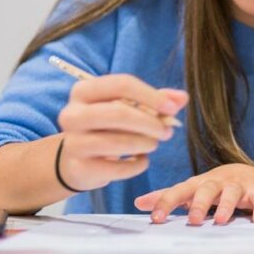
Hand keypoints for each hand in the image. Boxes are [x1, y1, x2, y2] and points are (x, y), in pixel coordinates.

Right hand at [57, 74, 187, 191]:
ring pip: (116, 142)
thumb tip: (182, 98)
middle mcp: (72, 114)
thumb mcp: (130, 107)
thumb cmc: (109, 125)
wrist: (80, 158)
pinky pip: (116, 168)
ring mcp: (73, 143)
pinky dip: (136, 165)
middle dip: (149, 123)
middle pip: (117, 112)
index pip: (121, 84)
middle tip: (167, 131)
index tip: (173, 108)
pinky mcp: (79, 168)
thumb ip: (157, 100)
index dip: (151, 96)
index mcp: (83, 90)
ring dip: (144, 144)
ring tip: (154, 144)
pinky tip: (142, 161)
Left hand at [134, 163, 253, 224]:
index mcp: (197, 184)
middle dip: (199, 204)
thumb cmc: (211, 187)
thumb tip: (138, 202)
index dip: (166, 203)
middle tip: (192, 221)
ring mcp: (236, 186)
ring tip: (221, 221)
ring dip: (226, 206)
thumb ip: (167, 196)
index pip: (178, 191)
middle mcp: (215, 182)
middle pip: (205, 190)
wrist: (245, 173)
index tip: (155, 219)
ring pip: (231, 193)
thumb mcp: (190, 189)